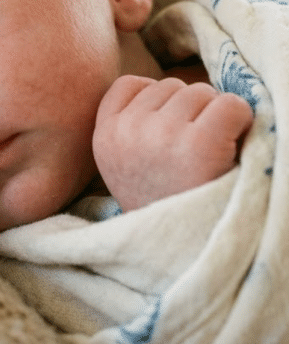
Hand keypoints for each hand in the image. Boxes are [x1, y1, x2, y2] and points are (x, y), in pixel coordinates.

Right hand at [92, 75, 253, 211]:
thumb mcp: (123, 166)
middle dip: (188, 109)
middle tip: (192, 150)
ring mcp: (162, 134)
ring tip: (210, 154)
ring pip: (200, 92)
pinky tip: (233, 146)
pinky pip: (231, 104)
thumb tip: (170, 90)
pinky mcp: (200, 143)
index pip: (128, 84)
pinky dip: (240, 120)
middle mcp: (128, 130)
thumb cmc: (162, 206)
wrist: (183, 258)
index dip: (155, 97)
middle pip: (170, 86)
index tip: (168, 125)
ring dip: (213, 115)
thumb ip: (129, 127)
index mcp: (104, 136)